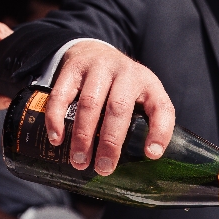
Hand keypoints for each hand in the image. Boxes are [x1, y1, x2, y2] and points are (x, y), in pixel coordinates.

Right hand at [45, 42, 174, 175]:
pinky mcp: (73, 67)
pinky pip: (62, 94)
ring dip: (83, 136)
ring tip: (79, 161)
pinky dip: (57, 118)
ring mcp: (98, 67)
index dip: (159, 132)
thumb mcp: (141, 99)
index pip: (161, 108)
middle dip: (110, 143)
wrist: (94, 50)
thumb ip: (145, 126)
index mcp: (149, 85)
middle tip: (103, 168)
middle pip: (118, 109)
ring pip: (90, 104)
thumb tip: (141, 167)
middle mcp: (126, 72)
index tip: (151, 155)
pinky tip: (56, 139)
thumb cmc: (122, 89)